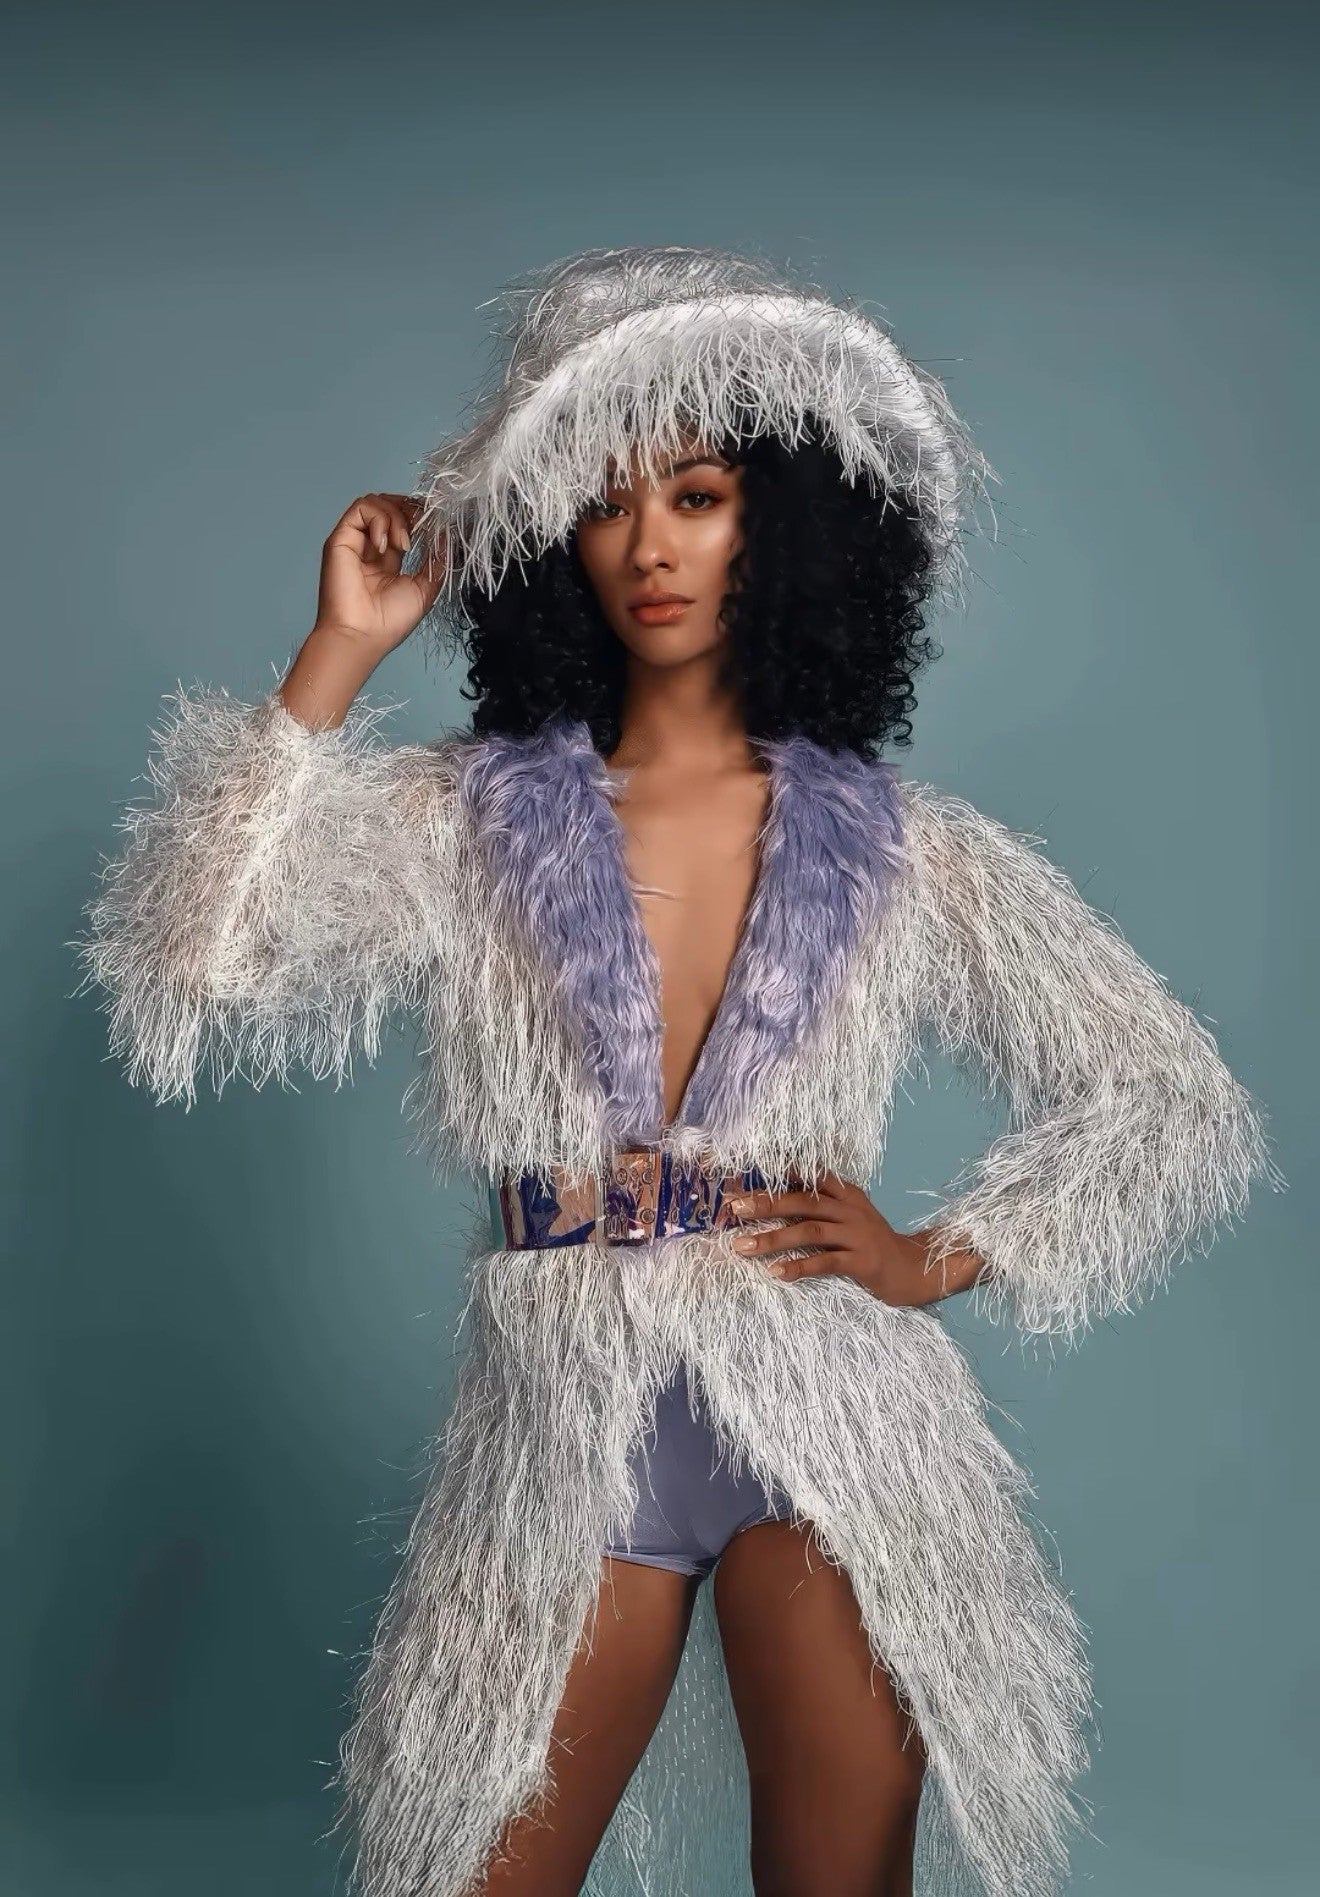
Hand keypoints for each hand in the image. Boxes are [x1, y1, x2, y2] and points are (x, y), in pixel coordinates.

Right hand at [312, 491, 444, 653]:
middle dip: (411, 511)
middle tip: (422, 529)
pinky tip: (386, 545)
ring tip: (404, 545)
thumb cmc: (390, 620)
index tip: (437, 528)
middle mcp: (370, 547)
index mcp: (388, 559)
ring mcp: (355, 541)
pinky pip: (362, 507)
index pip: (404, 522)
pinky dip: (379, 518)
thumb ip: (437, 559)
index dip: (421, 518)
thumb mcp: (426, 587)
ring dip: (397, 516)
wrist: (362, 635)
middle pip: (391, 506)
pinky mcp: (341, 538)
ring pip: (377, 502)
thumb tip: (447, 533)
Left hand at [726, 1172, 987, 1306]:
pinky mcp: (862, 1261)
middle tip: (735, 1209)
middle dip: (765, 1204)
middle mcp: (850, 1208)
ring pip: (808, 1231)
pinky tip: (775, 1272)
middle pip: (801, 1201)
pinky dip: (797, 1266)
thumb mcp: (849, 1215)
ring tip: (743, 1247)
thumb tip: (772, 1202)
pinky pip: (824, 1262)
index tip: (740, 1181)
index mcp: (845, 1193)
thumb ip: (818, 1206)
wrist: (916, 1269)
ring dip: (772, 1238)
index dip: (773, 1178)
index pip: (806, 1177)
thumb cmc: (872, 1243)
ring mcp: (857, 1234)